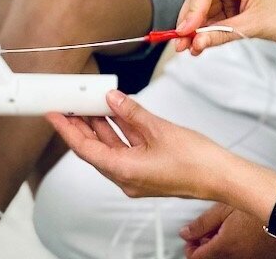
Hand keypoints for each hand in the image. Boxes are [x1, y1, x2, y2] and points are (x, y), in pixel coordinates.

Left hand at [46, 90, 239, 200]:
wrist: (221, 177)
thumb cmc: (196, 162)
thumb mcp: (159, 129)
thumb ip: (132, 112)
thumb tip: (111, 99)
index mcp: (124, 171)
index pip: (84, 149)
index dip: (67, 130)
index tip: (54, 114)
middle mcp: (126, 177)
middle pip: (94, 148)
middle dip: (80, 125)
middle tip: (68, 103)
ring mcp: (136, 175)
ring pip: (110, 147)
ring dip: (99, 126)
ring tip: (89, 103)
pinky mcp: (147, 169)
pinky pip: (125, 148)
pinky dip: (117, 131)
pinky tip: (114, 113)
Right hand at [174, 0, 275, 53]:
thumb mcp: (253, 26)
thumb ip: (221, 33)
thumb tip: (196, 41)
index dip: (190, 11)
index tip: (184, 31)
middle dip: (189, 21)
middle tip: (180, 43)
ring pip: (204, 10)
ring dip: (196, 29)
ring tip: (189, 48)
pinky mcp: (236, 8)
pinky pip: (214, 18)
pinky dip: (206, 32)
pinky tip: (200, 45)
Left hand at [181, 203, 275, 258]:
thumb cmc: (256, 204)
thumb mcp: (224, 209)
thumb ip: (202, 224)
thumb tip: (186, 233)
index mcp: (224, 247)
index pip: (198, 257)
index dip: (191, 248)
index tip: (191, 238)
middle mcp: (237, 258)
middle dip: (205, 248)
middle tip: (206, 232)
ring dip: (221, 249)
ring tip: (224, 230)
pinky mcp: (264, 258)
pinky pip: (244, 257)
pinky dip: (237, 249)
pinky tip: (239, 235)